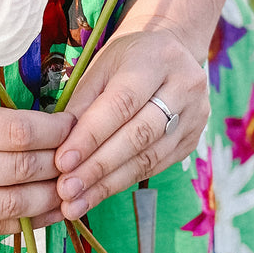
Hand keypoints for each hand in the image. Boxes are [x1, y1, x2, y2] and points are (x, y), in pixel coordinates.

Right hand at [0, 89, 73, 239]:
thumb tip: (22, 114)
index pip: (14, 130)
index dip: (52, 129)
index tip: (72, 123)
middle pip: (20, 170)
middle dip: (59, 163)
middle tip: (83, 154)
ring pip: (11, 208)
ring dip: (50, 199)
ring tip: (74, 189)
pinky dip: (21, 223)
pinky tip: (43, 215)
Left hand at [54, 24, 208, 220]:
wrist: (170, 50)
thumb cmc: (126, 59)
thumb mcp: (99, 67)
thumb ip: (82, 103)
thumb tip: (58, 145)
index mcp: (156, 59)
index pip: (121, 104)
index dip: (91, 135)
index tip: (62, 162)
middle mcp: (184, 86)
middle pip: (138, 135)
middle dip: (98, 166)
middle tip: (67, 190)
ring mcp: (195, 115)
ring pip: (149, 157)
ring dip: (108, 183)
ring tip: (76, 202)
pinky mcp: (194, 139)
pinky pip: (156, 166)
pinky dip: (123, 181)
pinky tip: (97, 193)